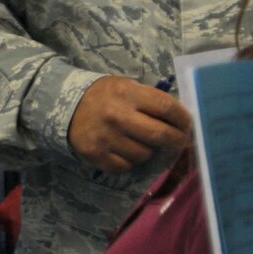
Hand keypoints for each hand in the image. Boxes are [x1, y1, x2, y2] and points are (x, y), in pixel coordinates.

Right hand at [67, 75, 190, 172]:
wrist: (64, 106)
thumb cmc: (103, 96)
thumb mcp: (125, 87)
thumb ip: (150, 100)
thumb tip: (181, 120)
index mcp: (127, 93)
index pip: (166, 108)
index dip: (183, 119)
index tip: (188, 125)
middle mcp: (117, 116)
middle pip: (160, 135)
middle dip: (176, 141)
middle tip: (180, 142)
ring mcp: (106, 138)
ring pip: (144, 154)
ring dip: (147, 150)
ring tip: (138, 141)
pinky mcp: (96, 155)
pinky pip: (126, 166)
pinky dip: (128, 161)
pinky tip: (121, 149)